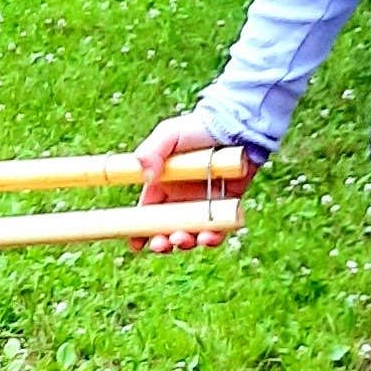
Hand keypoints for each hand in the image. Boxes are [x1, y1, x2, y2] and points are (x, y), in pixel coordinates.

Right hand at [133, 110, 252, 251]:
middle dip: (163, 242)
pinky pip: (218, 229)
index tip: (135, 245)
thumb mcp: (169, 134)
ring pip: (192, 233)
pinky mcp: (227, 207)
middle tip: (162, 243)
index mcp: (164, 185)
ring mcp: (205, 205)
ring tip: (184, 239)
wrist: (235, 126)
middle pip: (168, 229)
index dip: (140, 231)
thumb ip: (151, 151)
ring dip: (186, 242)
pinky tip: (208, 237)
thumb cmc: (198, 127)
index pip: (148, 213)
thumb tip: (146, 176)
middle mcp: (183, 199)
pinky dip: (213, 237)